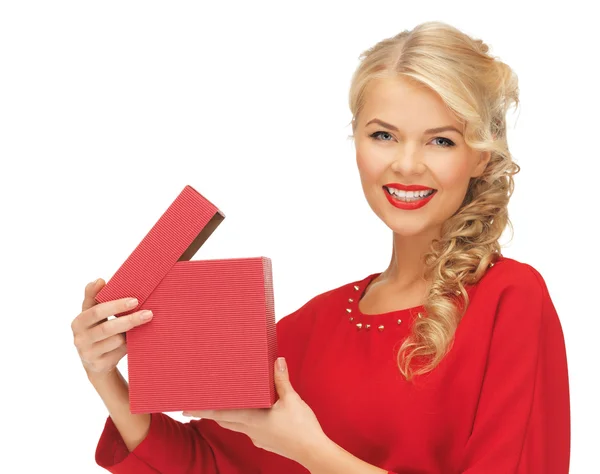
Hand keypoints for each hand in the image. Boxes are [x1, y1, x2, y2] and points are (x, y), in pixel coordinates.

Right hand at [71, 278, 153, 377]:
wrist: (96, 363)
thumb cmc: (98, 331)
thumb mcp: (93, 315)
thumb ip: (94, 297)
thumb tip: (99, 280)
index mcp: (78, 322)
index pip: (96, 310)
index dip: (115, 305)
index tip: (134, 300)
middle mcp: (79, 338)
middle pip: (107, 327)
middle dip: (129, 319)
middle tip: (148, 313)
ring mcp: (88, 353)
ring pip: (116, 340)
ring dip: (131, 333)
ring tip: (144, 324)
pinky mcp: (98, 365)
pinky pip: (120, 352)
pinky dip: (130, 345)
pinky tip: (137, 340)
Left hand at [182, 357, 328, 465]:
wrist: (314, 452)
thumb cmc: (302, 428)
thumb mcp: (292, 400)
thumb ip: (281, 380)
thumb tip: (277, 361)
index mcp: (252, 419)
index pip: (221, 414)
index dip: (203, 411)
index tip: (186, 409)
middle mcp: (251, 430)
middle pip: (225, 421)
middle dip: (211, 413)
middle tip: (198, 405)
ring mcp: (258, 438)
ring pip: (237, 425)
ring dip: (227, 416)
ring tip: (222, 406)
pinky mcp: (266, 441)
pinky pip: (249, 429)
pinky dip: (243, 420)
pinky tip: (252, 414)